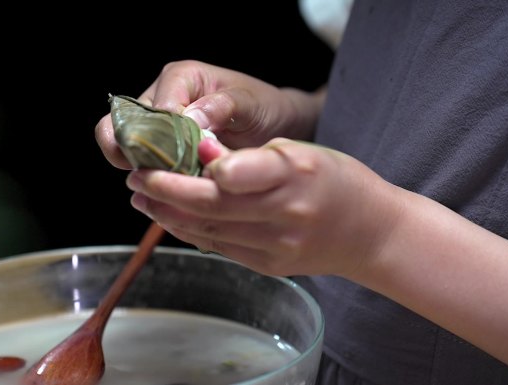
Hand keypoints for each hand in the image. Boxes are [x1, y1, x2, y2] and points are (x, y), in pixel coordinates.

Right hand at [95, 60, 324, 169]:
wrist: (274, 126)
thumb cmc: (263, 107)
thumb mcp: (250, 103)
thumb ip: (221, 106)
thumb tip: (189, 119)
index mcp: (180, 77)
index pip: (154, 107)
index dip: (162, 135)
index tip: (183, 156)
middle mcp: (161, 97)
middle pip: (122, 124)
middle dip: (131, 151)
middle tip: (154, 174)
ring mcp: (157, 125)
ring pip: (124, 147)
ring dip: (140, 168)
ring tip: (164, 183)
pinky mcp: (160, 150)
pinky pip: (141, 164)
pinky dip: (151, 178)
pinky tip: (170, 189)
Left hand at [125, 137, 403, 276]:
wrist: (370, 234)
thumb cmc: (336, 182)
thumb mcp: (303, 152)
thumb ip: (254, 156)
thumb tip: (203, 157)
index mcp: (296, 174)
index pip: (239, 174)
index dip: (199, 169)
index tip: (169, 158)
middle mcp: (285, 214)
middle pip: (211, 207)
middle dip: (163, 191)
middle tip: (136, 176)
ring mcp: (276, 247)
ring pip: (207, 231)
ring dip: (167, 214)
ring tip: (141, 197)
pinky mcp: (269, 266)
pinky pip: (219, 247)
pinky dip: (190, 231)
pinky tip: (172, 217)